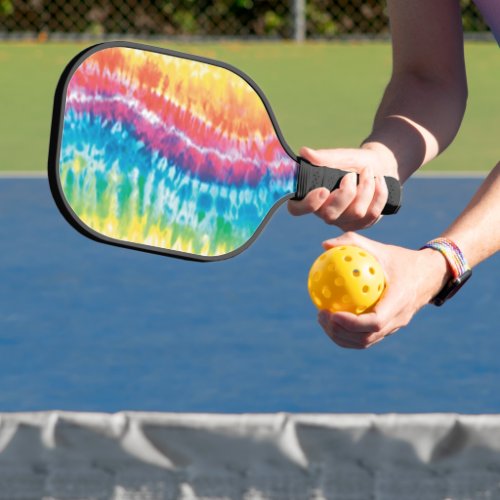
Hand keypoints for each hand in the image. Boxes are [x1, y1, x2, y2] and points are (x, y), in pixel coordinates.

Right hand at [288, 145, 397, 230]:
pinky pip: (372, 214)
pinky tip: (379, 181)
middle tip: (351, 175)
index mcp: (311, 196)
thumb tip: (304, 152)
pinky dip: (379, 193)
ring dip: (366, 187)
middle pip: (330, 215)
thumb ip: (324, 157)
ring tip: (368, 172)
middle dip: (346, 193)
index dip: (308, 204)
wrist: (379, 166)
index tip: (323, 190)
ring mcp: (343, 221)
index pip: (297, 209)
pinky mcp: (362, 224)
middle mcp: (324, 212)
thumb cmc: (354, 162)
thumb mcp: (340, 156)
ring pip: (356, 213)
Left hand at [316, 232, 450, 348]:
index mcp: (399, 301)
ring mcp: (394, 327)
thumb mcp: (380, 248)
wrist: (429, 275)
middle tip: (321, 315)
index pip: (375, 322)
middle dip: (340, 332)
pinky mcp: (389, 329)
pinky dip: (347, 334)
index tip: (332, 313)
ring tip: (322, 319)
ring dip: (341, 336)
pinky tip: (332, 318)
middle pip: (366, 338)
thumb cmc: (401, 259)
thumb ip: (353, 243)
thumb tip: (325, 245)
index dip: (352, 323)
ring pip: (365, 342)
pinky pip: (366, 337)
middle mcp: (398, 319)